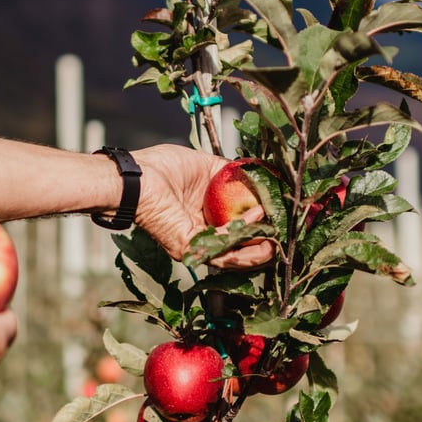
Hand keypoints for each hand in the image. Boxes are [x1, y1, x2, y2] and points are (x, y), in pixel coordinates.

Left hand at [133, 144, 274, 268]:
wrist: (137, 178)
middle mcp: (203, 234)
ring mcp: (197, 244)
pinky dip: (245, 231)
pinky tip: (257, 215)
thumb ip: (231, 173)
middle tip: (284, 228)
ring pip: (237, 254)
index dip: (261, 222)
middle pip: (241, 246)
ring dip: (261, 245)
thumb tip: (257, 173)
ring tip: (277, 232)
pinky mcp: (191, 247)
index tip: (279, 213)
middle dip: (266, 240)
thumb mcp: (206, 166)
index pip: (239, 227)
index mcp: (205, 216)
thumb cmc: (161, 168)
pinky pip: (224, 246)